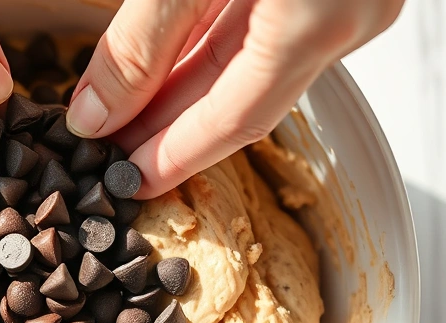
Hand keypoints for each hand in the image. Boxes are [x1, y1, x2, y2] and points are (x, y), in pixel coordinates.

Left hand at [66, 0, 403, 197]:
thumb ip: (142, 39)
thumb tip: (96, 114)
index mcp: (321, 15)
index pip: (235, 119)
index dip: (174, 157)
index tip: (122, 182)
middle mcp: (349, 16)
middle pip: (242, 101)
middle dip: (167, 130)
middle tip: (107, 152)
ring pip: (252, 67)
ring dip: (184, 92)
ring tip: (122, 114)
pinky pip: (265, 33)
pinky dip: (210, 50)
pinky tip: (164, 64)